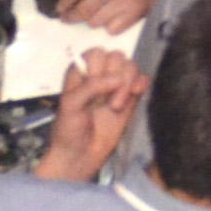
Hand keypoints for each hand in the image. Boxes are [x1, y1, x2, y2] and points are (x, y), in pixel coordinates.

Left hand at [38, 45, 140, 180]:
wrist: (80, 156)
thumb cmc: (69, 131)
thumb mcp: (71, 105)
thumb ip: (91, 86)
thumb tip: (117, 78)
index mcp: (79, 72)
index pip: (96, 53)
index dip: (99, 67)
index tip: (94, 87)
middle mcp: (98, 76)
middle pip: (117, 57)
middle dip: (116, 77)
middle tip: (107, 101)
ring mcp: (115, 87)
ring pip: (130, 67)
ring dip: (127, 83)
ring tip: (116, 105)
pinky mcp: (129, 98)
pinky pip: (142, 80)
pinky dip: (141, 84)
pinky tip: (135, 94)